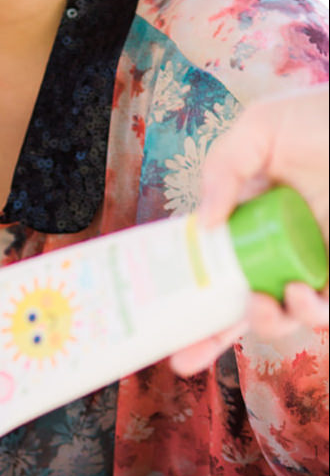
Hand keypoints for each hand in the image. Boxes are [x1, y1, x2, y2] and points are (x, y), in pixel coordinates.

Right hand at [171, 87, 328, 373]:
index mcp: (249, 218)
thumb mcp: (259, 129)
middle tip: (183, 357)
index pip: (213, 264)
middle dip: (207, 339)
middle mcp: (278, 246)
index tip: (161, 326)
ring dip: (266, 323)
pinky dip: (311, 315)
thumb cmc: (323, 118)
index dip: (187, 299)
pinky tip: (303, 296)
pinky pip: (326, 311)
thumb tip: (204, 224)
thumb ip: (222, 169)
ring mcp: (312, 262)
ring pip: (282, 316)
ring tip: (265, 302)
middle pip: (237, 304)